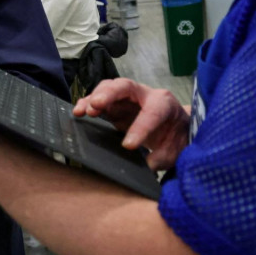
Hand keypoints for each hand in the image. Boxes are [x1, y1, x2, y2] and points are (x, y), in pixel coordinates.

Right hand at [75, 78, 189, 170]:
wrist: (177, 130)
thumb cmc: (176, 138)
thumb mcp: (174, 151)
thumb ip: (161, 158)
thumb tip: (145, 168)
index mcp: (164, 104)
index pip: (151, 112)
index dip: (139, 128)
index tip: (128, 146)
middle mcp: (145, 95)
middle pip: (125, 86)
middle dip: (109, 94)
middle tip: (95, 106)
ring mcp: (128, 98)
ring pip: (109, 88)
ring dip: (95, 98)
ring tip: (83, 111)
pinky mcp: (116, 105)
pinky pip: (100, 99)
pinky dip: (88, 103)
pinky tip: (78, 112)